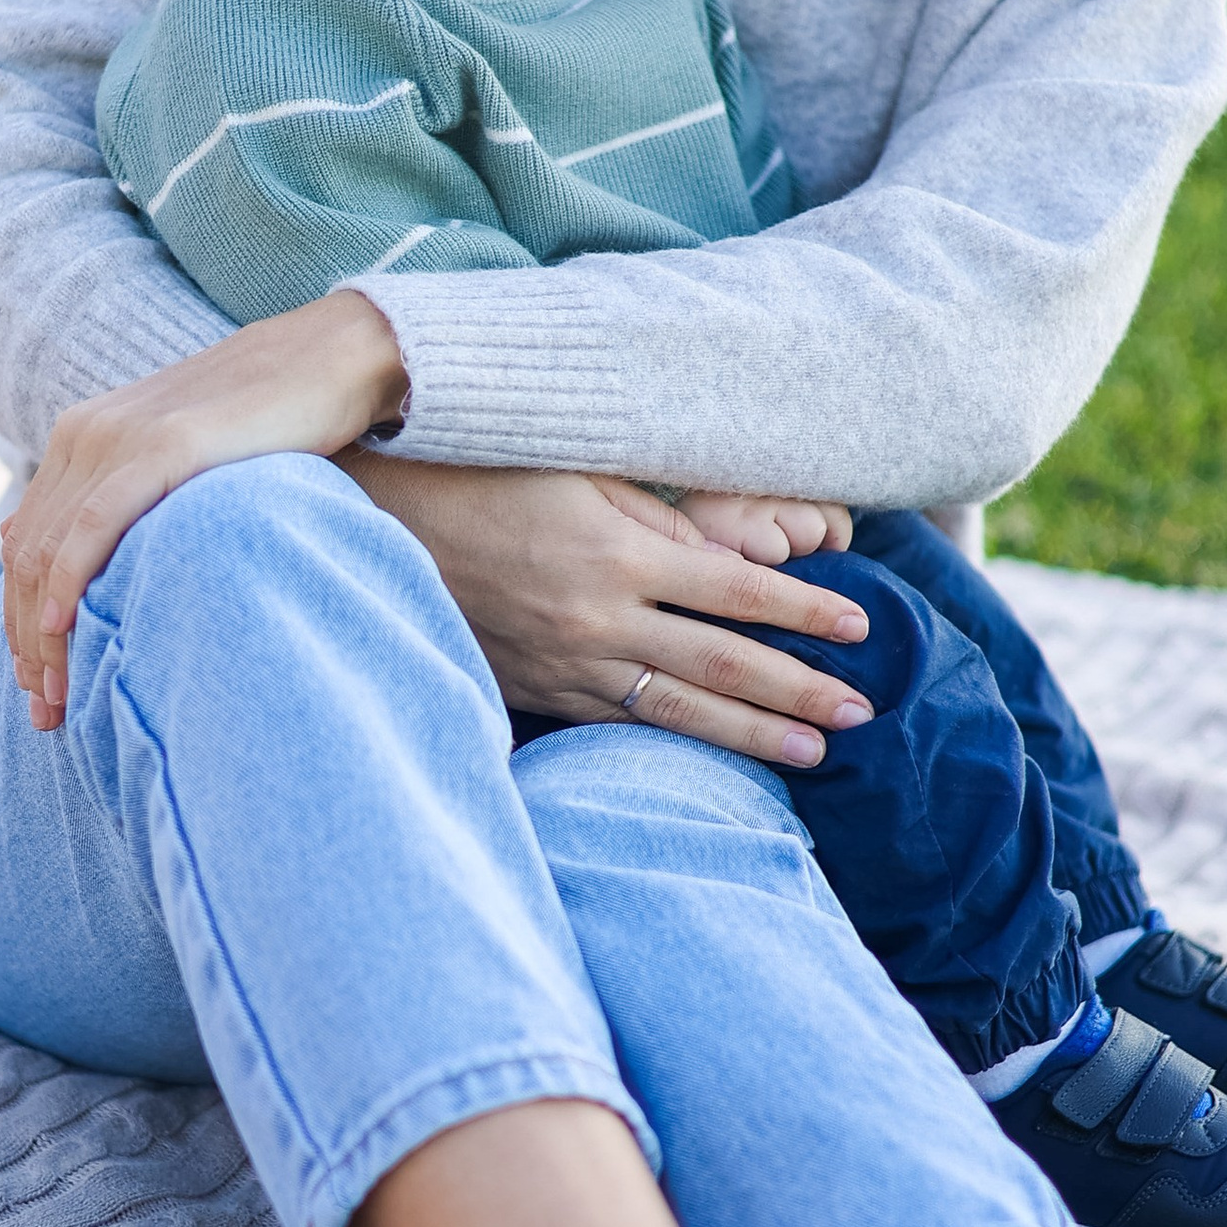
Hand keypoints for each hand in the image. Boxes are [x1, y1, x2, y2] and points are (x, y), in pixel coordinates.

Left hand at [4, 291, 406, 727]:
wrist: (326, 360)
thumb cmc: (267, 426)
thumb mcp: (183, 468)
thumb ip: (137, 505)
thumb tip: (104, 574)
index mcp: (80, 438)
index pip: (25, 545)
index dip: (18, 622)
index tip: (39, 686)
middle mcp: (84, 434)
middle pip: (27, 558)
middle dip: (28, 645)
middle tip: (47, 713)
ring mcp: (119, 436)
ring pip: (51, 551)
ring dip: (44, 634)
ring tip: (58, 698)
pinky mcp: (163, 446)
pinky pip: (95, 525)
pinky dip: (70, 581)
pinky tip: (63, 630)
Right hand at [341, 458, 874, 770]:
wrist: (362, 520)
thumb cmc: (474, 473)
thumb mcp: (574, 472)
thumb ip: (655, 518)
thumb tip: (730, 560)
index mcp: (616, 554)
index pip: (738, 592)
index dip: (806, 612)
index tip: (859, 628)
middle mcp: (597, 620)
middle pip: (724, 664)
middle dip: (800, 693)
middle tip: (864, 714)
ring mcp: (563, 664)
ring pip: (677, 711)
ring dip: (752, 735)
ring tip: (816, 754)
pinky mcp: (532, 687)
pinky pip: (617, 723)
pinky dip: (672, 739)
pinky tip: (712, 754)